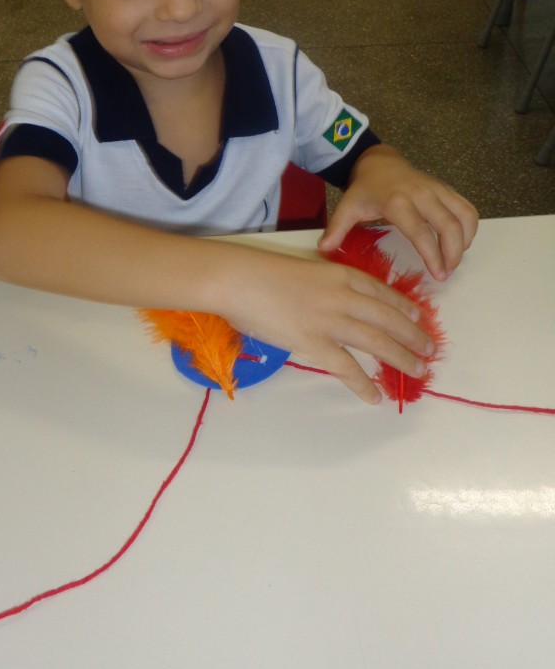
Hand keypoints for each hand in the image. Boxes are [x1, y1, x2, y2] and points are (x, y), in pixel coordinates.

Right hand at [218, 249, 434, 404]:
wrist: (238, 278)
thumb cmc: (260, 273)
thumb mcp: (302, 271)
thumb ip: (321, 288)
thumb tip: (329, 308)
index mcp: (340, 274)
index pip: (381, 292)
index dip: (403, 307)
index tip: (417, 316)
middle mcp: (344, 297)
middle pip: (389, 318)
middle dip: (413, 335)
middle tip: (429, 349)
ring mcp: (331, 321)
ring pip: (378, 342)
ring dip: (402, 358)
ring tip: (418, 370)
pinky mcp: (314, 344)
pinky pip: (347, 368)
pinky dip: (364, 384)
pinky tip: (375, 396)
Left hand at [318, 146, 477, 280]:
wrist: (379, 163)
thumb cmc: (365, 190)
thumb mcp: (347, 207)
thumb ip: (337, 229)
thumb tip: (324, 249)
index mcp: (397, 202)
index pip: (421, 232)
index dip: (433, 255)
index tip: (438, 275)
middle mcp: (422, 194)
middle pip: (449, 226)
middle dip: (453, 253)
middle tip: (446, 273)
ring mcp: (437, 190)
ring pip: (464, 216)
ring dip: (464, 241)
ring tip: (453, 260)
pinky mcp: (447, 189)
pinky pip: (467, 208)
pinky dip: (469, 227)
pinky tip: (460, 242)